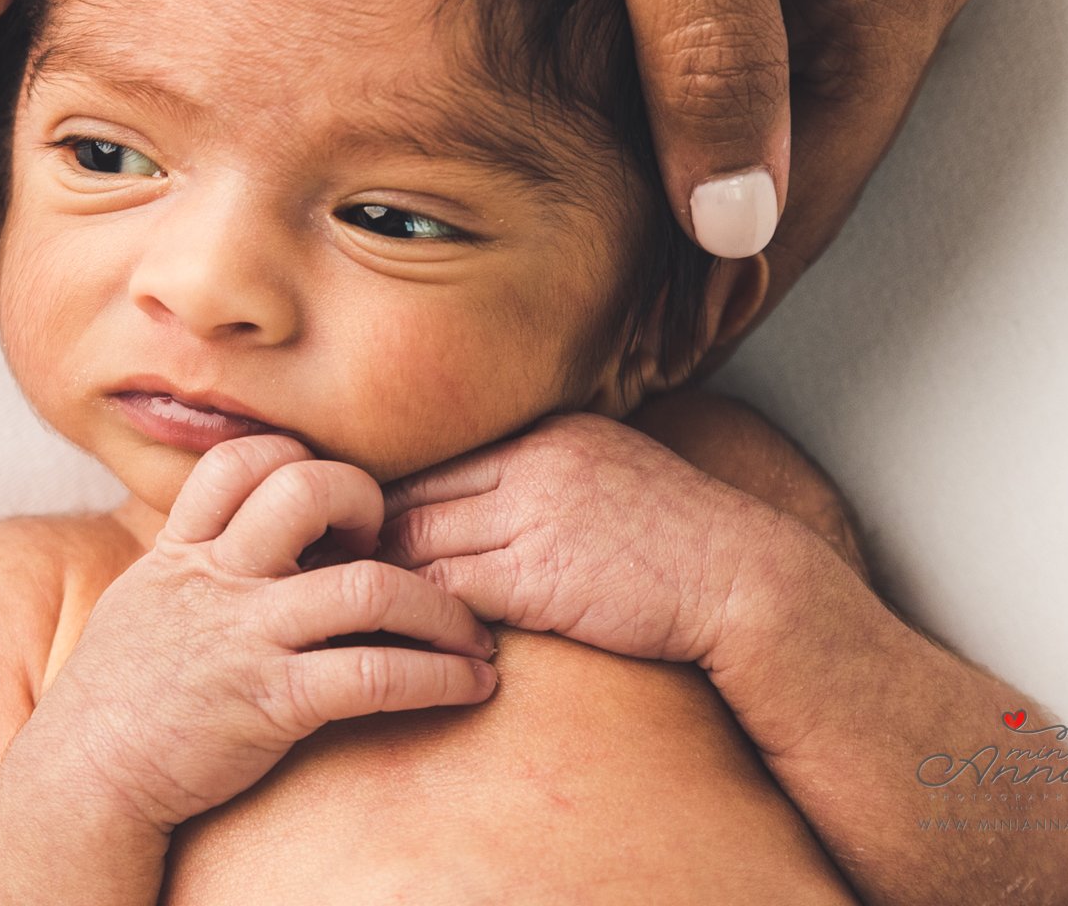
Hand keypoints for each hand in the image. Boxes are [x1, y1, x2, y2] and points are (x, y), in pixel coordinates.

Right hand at [24, 433, 496, 833]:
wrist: (80, 783)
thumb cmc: (115, 694)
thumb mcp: (142, 598)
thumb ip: (195, 556)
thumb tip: (245, 525)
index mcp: (183, 549)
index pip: (241, 458)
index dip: (297, 459)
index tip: (330, 499)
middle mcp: (218, 579)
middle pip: (307, 488)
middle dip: (367, 500)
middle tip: (393, 542)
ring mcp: (246, 638)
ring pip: (366, 585)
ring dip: (440, 607)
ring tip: (472, 631)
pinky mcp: (271, 704)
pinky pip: (372, 674)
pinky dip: (437, 676)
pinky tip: (470, 686)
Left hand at [379, 411, 788, 664]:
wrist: (742, 576)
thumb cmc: (676, 534)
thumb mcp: (607, 470)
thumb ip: (544, 471)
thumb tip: (484, 493)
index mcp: (547, 431)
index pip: (440, 456)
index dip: (390, 492)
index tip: (355, 525)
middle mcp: (533, 461)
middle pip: (415, 492)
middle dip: (367, 533)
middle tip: (325, 566)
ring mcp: (535, 516)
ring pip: (421, 541)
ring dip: (385, 578)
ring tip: (351, 605)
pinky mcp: (540, 577)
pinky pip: (452, 590)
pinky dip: (424, 613)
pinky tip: (410, 635)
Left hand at [513, 0, 1023, 322]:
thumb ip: (707, 32)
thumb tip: (740, 214)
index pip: (802, 188)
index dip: (714, 295)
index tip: (637, 371)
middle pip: (820, 152)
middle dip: (724, 261)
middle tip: (629, 349)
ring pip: (817, 88)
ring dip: (734, 179)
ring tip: (645, 269)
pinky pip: (810, 11)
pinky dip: (746, 85)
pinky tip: (689, 117)